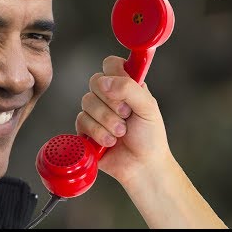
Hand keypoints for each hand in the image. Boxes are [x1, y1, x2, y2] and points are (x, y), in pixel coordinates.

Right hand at [76, 55, 171, 184]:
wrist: (142, 166)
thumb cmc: (150, 137)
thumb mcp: (148, 108)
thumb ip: (129, 88)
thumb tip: (105, 81)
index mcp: (126, 85)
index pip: (110, 64)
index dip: (114, 73)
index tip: (124, 88)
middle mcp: (109, 95)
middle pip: (95, 81)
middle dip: (112, 103)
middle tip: (127, 115)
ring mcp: (95, 111)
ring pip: (87, 102)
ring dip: (107, 121)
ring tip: (121, 133)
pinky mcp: (85, 128)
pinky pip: (81, 120)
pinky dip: (98, 133)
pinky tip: (109, 142)